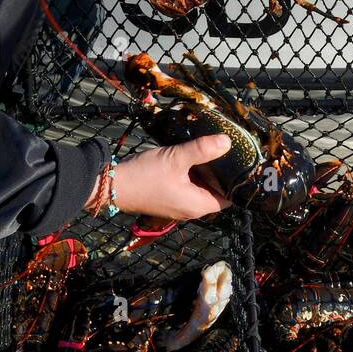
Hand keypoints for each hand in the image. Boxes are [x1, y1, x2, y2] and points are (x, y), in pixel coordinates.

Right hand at [108, 134, 232, 221]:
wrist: (112, 185)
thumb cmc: (144, 176)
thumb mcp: (176, 158)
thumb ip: (202, 149)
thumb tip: (227, 142)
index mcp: (198, 205)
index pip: (229, 197)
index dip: (236, 180)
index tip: (241, 160)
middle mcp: (191, 209)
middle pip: (216, 190)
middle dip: (221, 172)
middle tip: (226, 148)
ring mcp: (178, 204)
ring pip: (201, 187)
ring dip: (205, 171)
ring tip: (210, 148)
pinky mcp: (168, 197)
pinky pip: (188, 185)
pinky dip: (192, 172)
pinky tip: (190, 155)